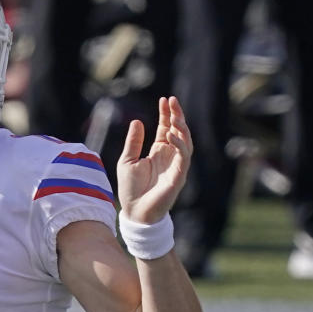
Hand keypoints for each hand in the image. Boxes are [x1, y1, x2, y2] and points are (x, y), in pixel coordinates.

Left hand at [116, 96, 192, 223]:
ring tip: (174, 114)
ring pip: (185, 142)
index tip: (165, 99)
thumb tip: (138, 121)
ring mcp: (176, 166)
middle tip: (172, 100)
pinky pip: (183, 157)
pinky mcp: (178, 176)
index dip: (166, 114)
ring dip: (181, 127)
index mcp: (158, 152)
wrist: (134, 212)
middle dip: (176, 116)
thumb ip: (133, 142)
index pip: (166, 129)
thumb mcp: (127, 160)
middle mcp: (169, 157)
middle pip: (178, 132)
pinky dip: (179, 145)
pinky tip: (171, 134)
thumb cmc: (131, 189)